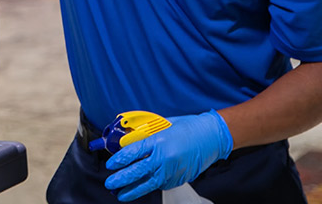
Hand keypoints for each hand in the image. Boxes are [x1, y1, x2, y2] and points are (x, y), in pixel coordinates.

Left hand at [104, 110, 232, 201]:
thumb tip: (129, 143)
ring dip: (133, 190)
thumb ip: (147, 136)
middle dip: (121, 179)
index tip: (110, 164)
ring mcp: (172, 170)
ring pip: (148, 184)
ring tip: (121, 195)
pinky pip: (161, 184)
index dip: (119, 160)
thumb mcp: (164, 126)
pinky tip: (144, 185)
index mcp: (159, 141)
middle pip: (137, 171)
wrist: (212, 137)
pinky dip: (152, 185)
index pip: (132, 152)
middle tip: (110, 183)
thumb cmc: (189, 128)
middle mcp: (164, 157)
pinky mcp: (179, 178)